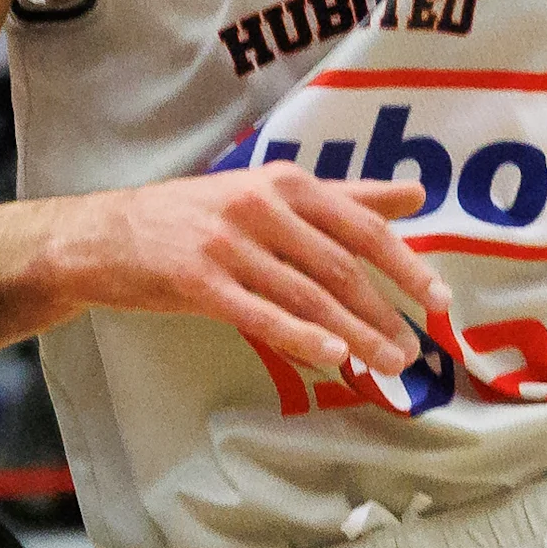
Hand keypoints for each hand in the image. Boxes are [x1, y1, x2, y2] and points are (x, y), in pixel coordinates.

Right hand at [62, 166, 448, 377]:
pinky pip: (260, 314)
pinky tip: (334, 358)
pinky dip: (301, 337)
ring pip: (306, 296)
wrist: (106, 236)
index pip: (361, 225)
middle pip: (339, 267)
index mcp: (284, 182)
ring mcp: (227, 244)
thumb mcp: (268, 191)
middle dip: (383, 312)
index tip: (440, 299)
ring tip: (387, 365)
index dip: (405, 264)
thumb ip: (344, 196)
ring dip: (354, 335)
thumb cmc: (195, 216)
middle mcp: (260, 206)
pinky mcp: (198, 281)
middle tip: (413, 351)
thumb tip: (415, 194)